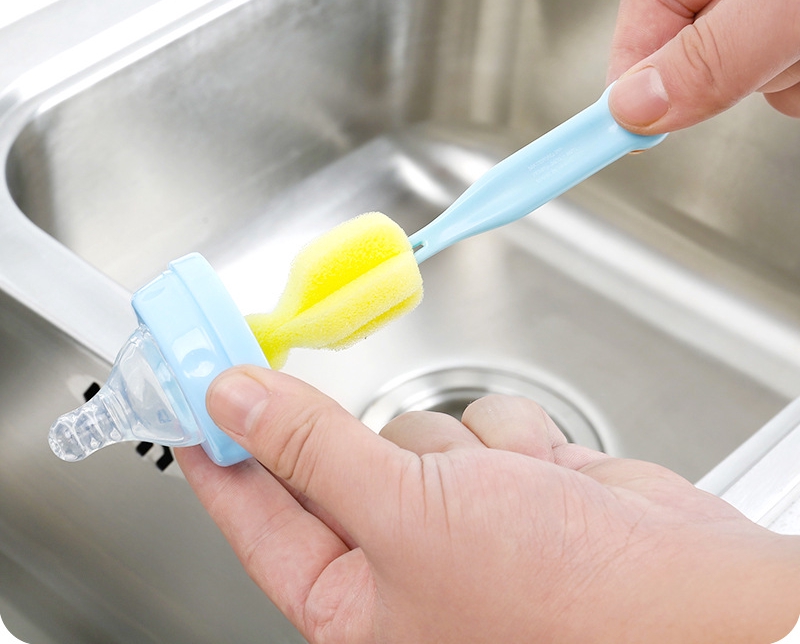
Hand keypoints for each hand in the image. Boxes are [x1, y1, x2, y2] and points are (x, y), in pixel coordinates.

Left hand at [175, 366, 799, 642]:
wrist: (700, 601)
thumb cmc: (560, 601)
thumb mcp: (409, 517)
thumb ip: (312, 448)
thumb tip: (232, 399)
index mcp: (353, 597)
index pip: (251, 508)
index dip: (215, 443)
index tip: (187, 384)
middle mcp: (400, 558)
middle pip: (332, 456)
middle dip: (348, 432)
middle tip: (303, 366)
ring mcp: (459, 516)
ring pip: (411, 428)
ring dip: (454, 446)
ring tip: (506, 490)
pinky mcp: (509, 480)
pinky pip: (478, 423)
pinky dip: (510, 439)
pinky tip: (546, 478)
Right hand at [608, 0, 799, 132]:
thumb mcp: (794, 0)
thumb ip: (709, 57)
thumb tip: (636, 105)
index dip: (634, 61)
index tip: (622, 119)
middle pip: (689, 40)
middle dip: (729, 67)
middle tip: (769, 62)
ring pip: (734, 72)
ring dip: (775, 79)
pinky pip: (776, 85)